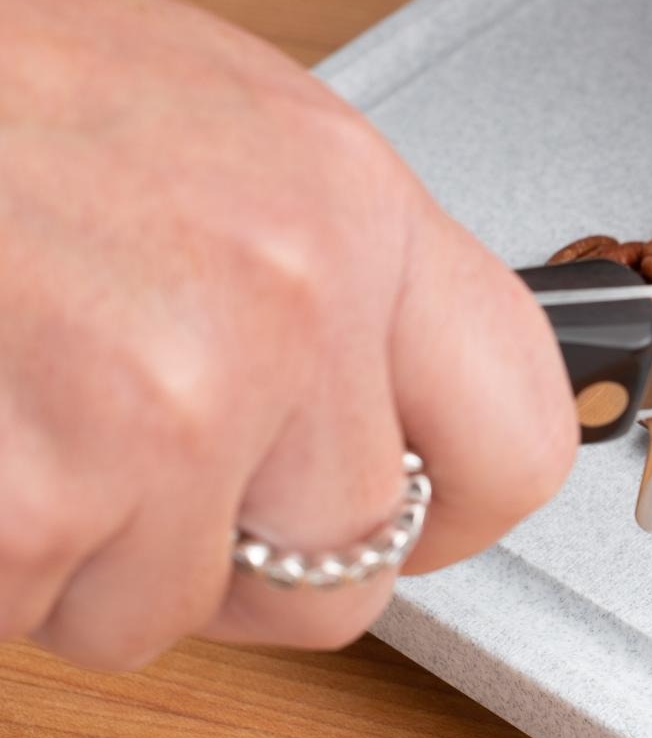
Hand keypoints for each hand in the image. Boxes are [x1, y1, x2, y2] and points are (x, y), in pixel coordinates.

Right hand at [0, 0, 576, 669]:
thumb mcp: (211, 126)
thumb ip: (318, 277)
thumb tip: (368, 417)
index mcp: (354, 205)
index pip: (516, 440)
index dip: (454, 513)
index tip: (407, 520)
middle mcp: (293, 305)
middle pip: (340, 574)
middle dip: (231, 562)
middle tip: (136, 482)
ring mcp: (172, 405)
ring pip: (165, 611)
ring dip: (75, 554)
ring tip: (15, 404)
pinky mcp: (45, 495)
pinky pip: (32, 610)